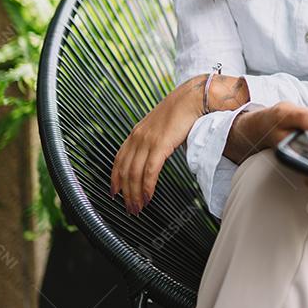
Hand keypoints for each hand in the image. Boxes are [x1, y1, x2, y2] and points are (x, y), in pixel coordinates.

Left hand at [110, 74, 202, 214]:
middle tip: (130, 208)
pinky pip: (149, 171)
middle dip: (126, 193)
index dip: (115, 178)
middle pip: (125, 171)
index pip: (119, 159)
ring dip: (135, 194)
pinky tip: (148, 197)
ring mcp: (148, 141)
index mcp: (137, 133)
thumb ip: (155, 140)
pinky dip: (147, 187)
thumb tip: (156, 155)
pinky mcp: (160, 145)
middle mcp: (138, 137)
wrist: (193, 98)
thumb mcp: (162, 127)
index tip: (114, 193)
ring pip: (134, 174)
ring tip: (138, 208)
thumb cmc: (182, 111)